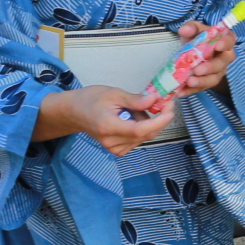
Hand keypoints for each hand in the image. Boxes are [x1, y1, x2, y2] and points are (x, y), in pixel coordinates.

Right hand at [55, 85, 182, 155]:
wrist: (75, 112)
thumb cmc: (91, 99)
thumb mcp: (114, 94)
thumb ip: (135, 100)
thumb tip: (155, 100)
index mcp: (109, 126)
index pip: (139, 130)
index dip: (159, 121)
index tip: (170, 109)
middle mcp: (112, 142)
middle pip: (145, 134)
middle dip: (158, 118)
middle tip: (162, 101)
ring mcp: (114, 149)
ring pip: (144, 137)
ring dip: (148, 122)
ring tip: (134, 108)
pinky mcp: (117, 150)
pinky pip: (138, 140)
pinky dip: (141, 128)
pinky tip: (132, 118)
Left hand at [168, 20, 237, 95]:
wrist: (193, 50)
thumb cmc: (198, 37)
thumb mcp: (194, 29)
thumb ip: (191, 27)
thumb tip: (184, 30)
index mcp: (224, 40)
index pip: (230, 40)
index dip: (225, 43)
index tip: (218, 46)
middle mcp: (224, 57)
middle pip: (222, 64)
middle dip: (210, 67)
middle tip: (197, 70)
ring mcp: (217, 71)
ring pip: (214, 78)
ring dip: (202, 81)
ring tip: (189, 82)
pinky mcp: (208, 82)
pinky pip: (202, 88)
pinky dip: (191, 90)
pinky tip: (181, 91)